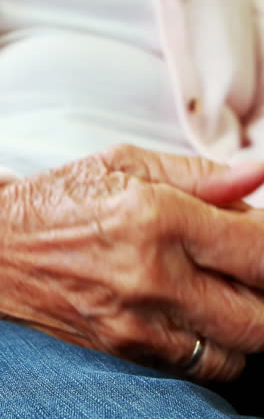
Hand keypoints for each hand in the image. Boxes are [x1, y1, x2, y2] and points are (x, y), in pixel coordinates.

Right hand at [1, 145, 263, 381]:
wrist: (2, 248)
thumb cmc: (61, 200)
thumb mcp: (126, 164)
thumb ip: (200, 173)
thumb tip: (256, 174)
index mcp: (156, 219)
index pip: (258, 250)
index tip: (263, 236)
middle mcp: (151, 279)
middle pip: (259, 315)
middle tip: (248, 264)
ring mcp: (139, 324)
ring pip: (237, 349)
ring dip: (246, 319)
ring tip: (225, 287)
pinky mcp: (127, 351)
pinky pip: (199, 365)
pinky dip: (215, 342)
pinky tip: (198, 310)